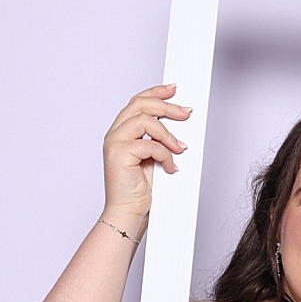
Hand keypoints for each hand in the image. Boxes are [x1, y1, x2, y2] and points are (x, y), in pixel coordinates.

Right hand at [101, 84, 190, 225]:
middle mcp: (115, 134)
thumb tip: (178, 123)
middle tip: (186, 112)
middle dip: (167, 106)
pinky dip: (165, 155)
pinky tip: (170, 167)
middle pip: (140, 105)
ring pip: (145, 121)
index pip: (137, 102)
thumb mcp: (151, 158)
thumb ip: (157, 139)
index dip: (156, 93)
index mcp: (121, 132)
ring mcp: (114, 143)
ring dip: (168, 135)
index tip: (173, 89)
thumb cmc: (139, 189)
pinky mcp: (119, 154)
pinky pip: (150, 145)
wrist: (128, 212)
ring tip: (179, 149)